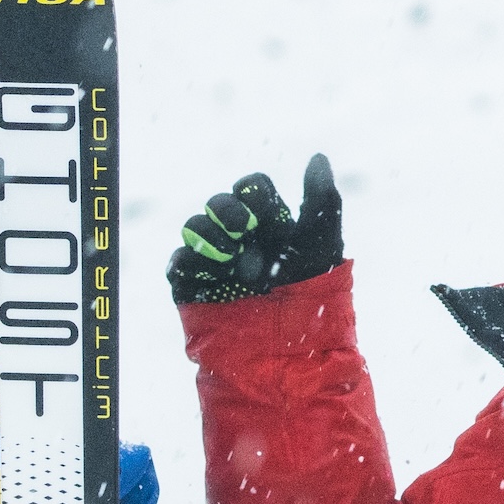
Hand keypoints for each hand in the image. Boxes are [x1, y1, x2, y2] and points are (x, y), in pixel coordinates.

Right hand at [169, 154, 342, 304]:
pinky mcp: (195, 288)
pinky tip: (211, 269)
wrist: (289, 346)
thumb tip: (318, 156)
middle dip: (228, 208)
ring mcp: (217, 264)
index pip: (252, 189)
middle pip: (220, 202)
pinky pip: (179, 262)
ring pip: (195, 226)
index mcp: (273, 227)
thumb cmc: (314, 296)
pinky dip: (188, 259)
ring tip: (228, 255)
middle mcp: (244, 242)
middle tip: (241, 227)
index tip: (267, 214)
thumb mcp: (324, 242)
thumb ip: (322, 198)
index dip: (255, 193)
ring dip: (208, 232)